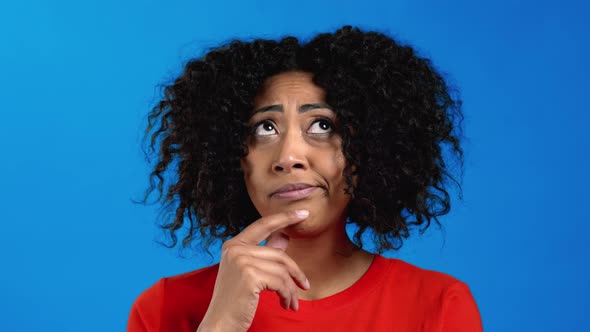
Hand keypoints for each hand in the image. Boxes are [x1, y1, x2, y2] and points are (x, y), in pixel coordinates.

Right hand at [198, 210, 310, 331]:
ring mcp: (241, 261)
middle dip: (295, 271)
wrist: (220, 324)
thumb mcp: (248, 273)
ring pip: (282, 270)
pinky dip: (287, 295)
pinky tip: (286, 304)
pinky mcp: (250, 276)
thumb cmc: (235, 301)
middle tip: (305, 285)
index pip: (263, 225)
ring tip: (291, 302)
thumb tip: (284, 236)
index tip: (303, 213)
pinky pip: (281, 282)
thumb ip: (264, 254)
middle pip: (278, 254)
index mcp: (233, 245)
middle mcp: (235, 249)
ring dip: (291, 289)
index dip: (284, 218)